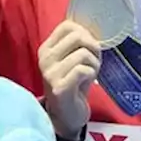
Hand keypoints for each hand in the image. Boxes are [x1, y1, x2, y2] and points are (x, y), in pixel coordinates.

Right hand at [39, 20, 101, 138]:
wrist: (66, 115)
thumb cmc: (73, 84)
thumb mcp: (73, 59)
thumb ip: (79, 44)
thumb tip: (95, 28)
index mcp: (46, 48)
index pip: (68, 26)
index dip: (86, 33)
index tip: (89, 47)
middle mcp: (45, 59)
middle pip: (78, 36)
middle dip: (93, 47)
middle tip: (94, 61)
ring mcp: (50, 73)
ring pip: (83, 53)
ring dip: (94, 64)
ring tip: (91, 73)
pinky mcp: (59, 88)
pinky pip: (83, 70)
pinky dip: (91, 74)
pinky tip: (87, 82)